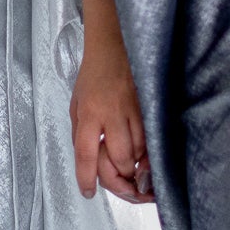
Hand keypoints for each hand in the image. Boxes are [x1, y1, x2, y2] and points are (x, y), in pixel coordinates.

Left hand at [70, 0, 155, 205]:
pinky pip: (152, 139)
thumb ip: (82, 131)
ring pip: (138, 152)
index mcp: (88, 111)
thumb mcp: (78, 101)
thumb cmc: (96, 70)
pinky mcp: (151, 106)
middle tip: (120, 187)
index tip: (88, 191)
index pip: (85, 154)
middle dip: (119, 181)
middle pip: (117, 160)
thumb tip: (89, 161)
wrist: (116, 39)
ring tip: (134, 177)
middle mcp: (111, 112)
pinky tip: (147, 158)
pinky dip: (149, 153)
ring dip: (135, 169)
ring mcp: (134, 109)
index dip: (87, 179)